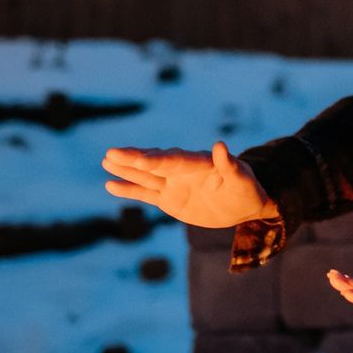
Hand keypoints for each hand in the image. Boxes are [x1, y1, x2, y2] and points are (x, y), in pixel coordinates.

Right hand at [101, 141, 273, 226]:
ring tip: (106, 160)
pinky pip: (146, 193)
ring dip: (126, 169)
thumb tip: (220, 145)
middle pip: (155, 163)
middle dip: (134, 159)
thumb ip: (230, 165)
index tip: (138, 159)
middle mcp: (182, 171)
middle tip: (111, 152)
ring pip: (146, 176)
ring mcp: (174, 184)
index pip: (174, 160)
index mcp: (199, 163)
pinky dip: (129, 189)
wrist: (244, 207)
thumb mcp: (242, 180)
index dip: (157, 160)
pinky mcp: (169, 199)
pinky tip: (110, 184)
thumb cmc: (247, 190)